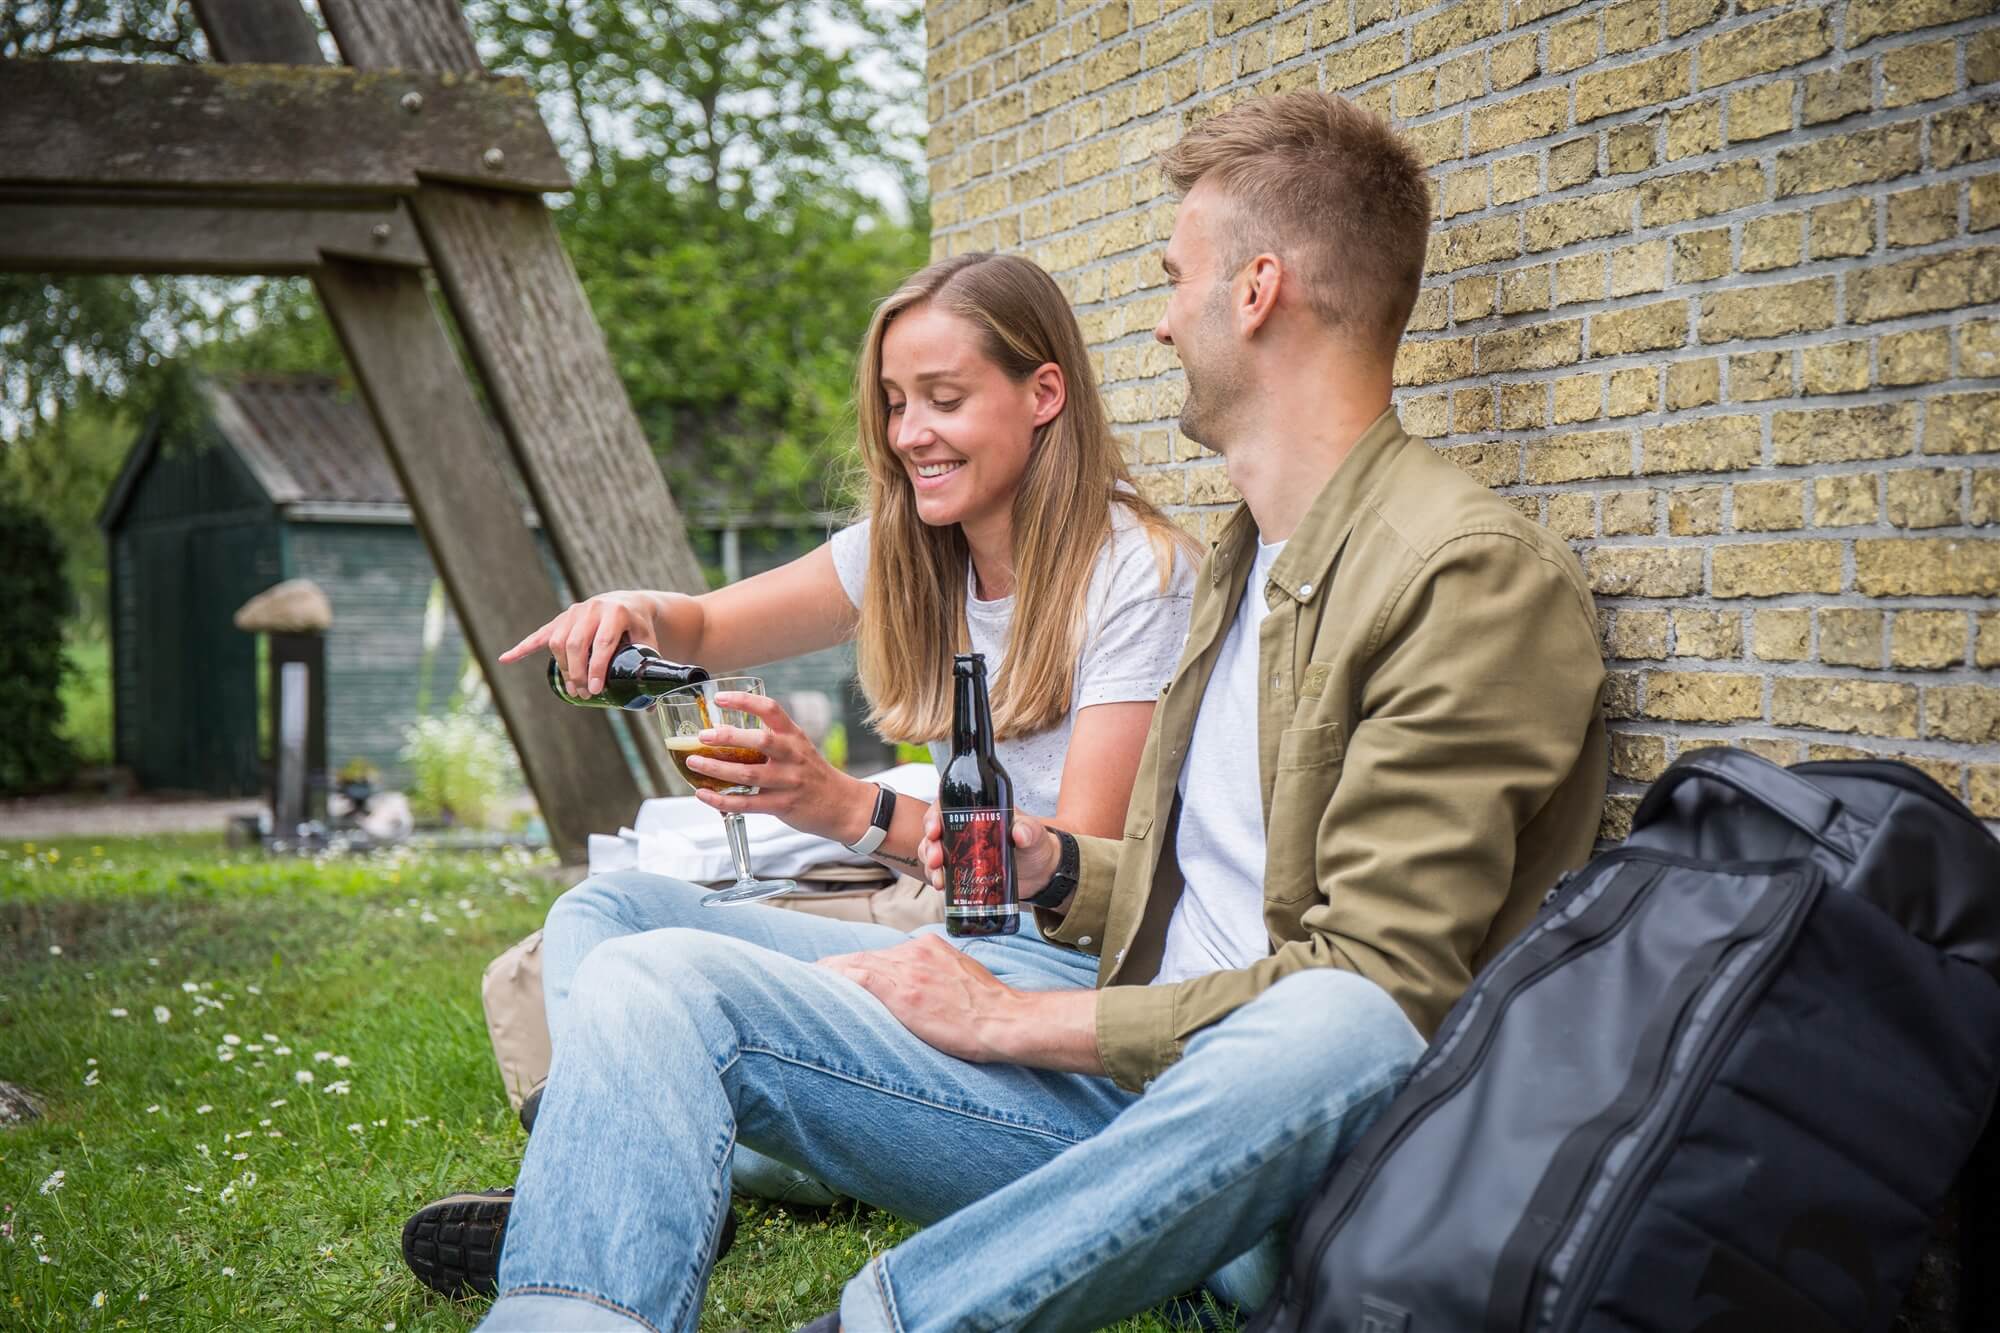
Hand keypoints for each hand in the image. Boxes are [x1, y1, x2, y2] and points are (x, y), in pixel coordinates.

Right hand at [498, 591, 666, 696]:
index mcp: (616, 613)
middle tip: (584, 693)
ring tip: (574, 688)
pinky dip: (522, 647)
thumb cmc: (639, 628)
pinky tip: (506, 659)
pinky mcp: (562, 619)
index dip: (597, 667)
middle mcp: (592, 608)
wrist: (629, 603)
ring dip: (563, 667)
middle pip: (575, 644)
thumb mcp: (648, 643)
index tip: (596, 689)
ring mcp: (574, 612)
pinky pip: (539, 634)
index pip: (602, 643)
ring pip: (558, 641)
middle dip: (578, 672)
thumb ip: (648, 670)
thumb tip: (650, 708)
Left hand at [685, 691, 873, 843]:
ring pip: (748, 774)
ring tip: (694, 763)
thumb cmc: (814, 775)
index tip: (720, 699)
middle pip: (759, 741)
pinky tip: (704, 795)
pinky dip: (721, 800)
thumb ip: (770, 739)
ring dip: (716, 769)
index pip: (770, 710)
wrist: (843, 806)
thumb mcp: (799, 748)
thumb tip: (726, 731)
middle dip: (728, 737)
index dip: (744, 701)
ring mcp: (788, 782)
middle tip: (703, 736)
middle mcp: (792, 756)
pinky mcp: (782, 806)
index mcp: (795, 736)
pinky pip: (746, 804)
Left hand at [817, 935, 1104, 1072]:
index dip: (856, 967)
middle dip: (838, 970)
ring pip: (855, 965)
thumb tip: (917, 991)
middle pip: (863, 958)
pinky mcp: (901, 989)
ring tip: (805, 986)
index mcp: (929, 947)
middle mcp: (914, 951)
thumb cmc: (989, 1010)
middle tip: (813, 981)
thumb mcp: (961, 980)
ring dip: (831, 976)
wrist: (1005, 1021)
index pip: (881, 955)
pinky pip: (857, 976)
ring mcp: (906, 968)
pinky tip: (816, 985)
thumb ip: (936, 976)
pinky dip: (834, 978)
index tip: (838, 975)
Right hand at [917, 802, 1061, 897]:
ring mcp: (961, 851)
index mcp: (976, 812)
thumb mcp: (1034, 834)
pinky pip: (942, 872)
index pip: (946, 807)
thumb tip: (1020, 833)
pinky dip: (938, 878)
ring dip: (930, 865)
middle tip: (936, 860)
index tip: (934, 829)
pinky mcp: (963, 871)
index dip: (933, 816)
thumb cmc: (1036, 845)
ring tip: (939, 879)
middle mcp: (963, 829)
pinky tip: (942, 887)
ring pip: (933, 853)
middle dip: (929, 846)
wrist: (1042, 873)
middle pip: (934, 832)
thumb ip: (1029, 830)